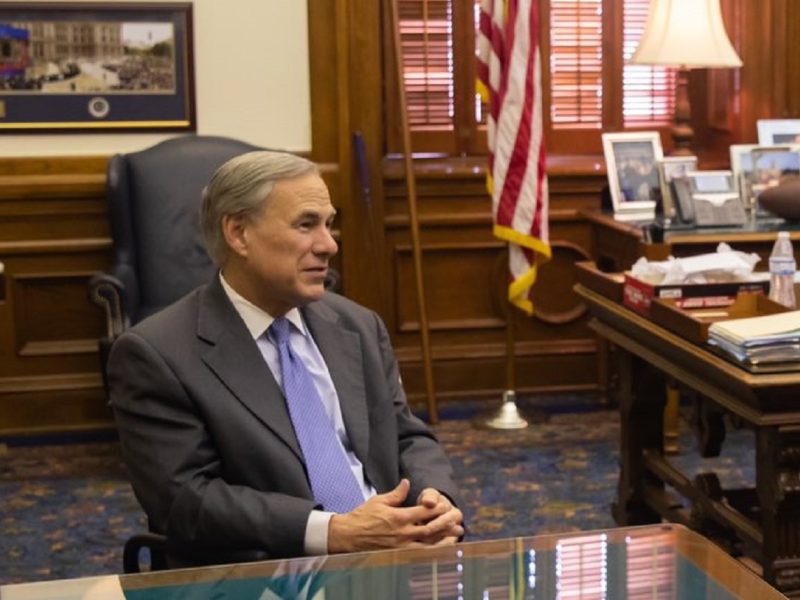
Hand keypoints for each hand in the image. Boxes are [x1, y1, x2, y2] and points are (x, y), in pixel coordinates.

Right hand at [327, 479, 462, 552]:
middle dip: (446, 523)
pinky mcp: (399, 554)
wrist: (348, 536)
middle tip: (458, 518)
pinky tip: (441, 549)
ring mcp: (401, 546)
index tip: (448, 504)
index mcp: (399, 517)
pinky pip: (420, 555)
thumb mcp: (379, 500)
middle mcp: (402, 533)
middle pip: (431, 529)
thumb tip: (407, 482)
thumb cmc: (362, 516)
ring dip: (444, 540)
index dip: (438, 508)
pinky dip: (433, 552)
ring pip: (429, 545)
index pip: (424, 512)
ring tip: (456, 535)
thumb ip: (396, 493)